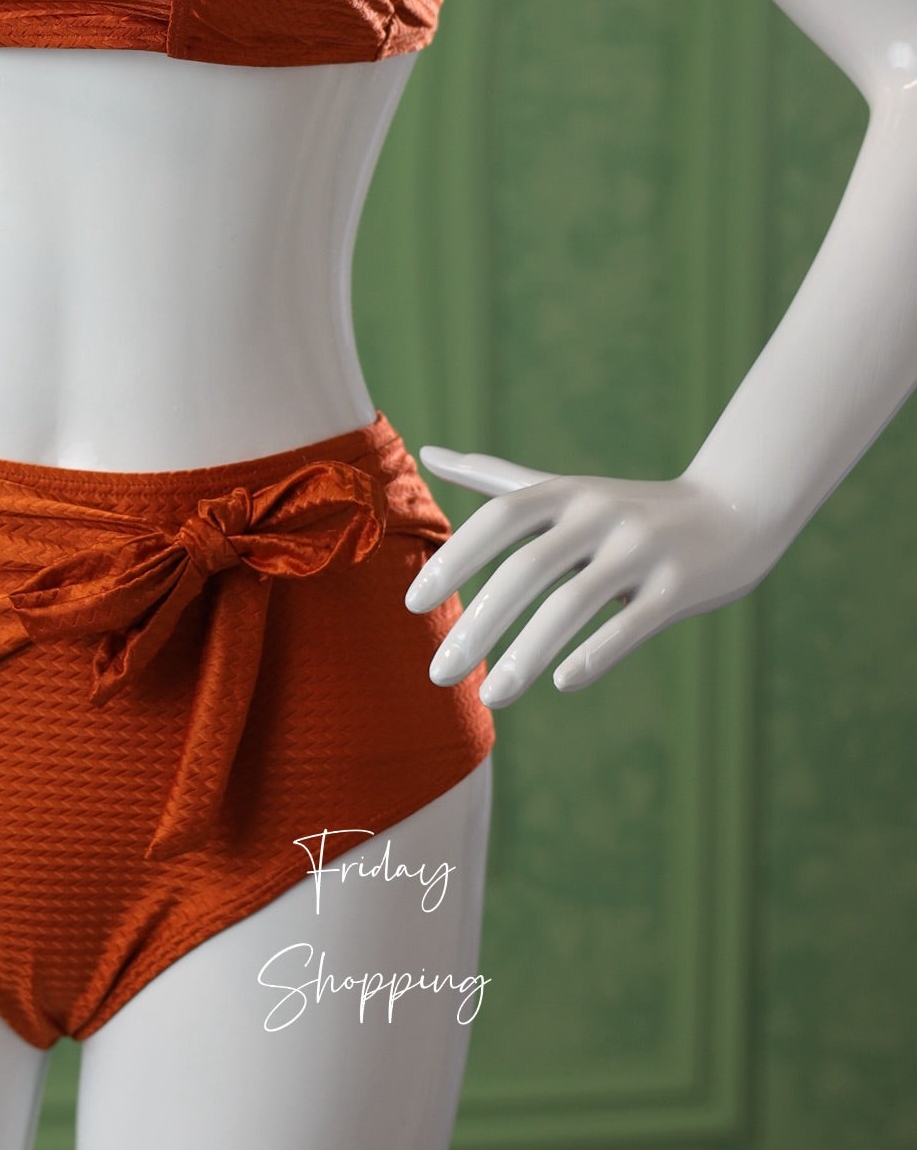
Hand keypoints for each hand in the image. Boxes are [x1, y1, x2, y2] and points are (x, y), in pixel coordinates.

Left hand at [408, 447, 773, 706]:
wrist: (737, 509)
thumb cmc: (631, 509)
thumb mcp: (564, 488)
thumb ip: (497, 477)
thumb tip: (429, 453)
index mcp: (566, 492)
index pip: (498, 520)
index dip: (453, 560)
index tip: (411, 606)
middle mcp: (599, 513)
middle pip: (527, 568)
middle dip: (478, 624)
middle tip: (438, 674)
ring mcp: (642, 549)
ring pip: (574, 603)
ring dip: (526, 654)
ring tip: (490, 697)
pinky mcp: (682, 586)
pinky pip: (632, 624)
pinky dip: (595, 654)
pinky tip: (561, 683)